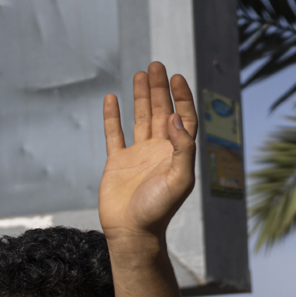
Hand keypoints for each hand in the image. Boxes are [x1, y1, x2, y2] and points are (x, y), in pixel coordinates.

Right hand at [100, 64, 198, 243]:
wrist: (132, 232)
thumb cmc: (159, 210)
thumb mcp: (179, 179)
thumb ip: (182, 147)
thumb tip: (176, 117)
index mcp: (177, 154)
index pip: (183, 119)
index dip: (182, 97)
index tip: (176, 77)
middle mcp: (160, 151)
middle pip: (163, 112)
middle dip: (160, 89)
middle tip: (156, 65)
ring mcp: (138, 155)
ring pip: (142, 119)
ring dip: (142, 96)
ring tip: (140, 73)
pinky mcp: (117, 162)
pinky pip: (115, 134)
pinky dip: (113, 117)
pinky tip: (112, 99)